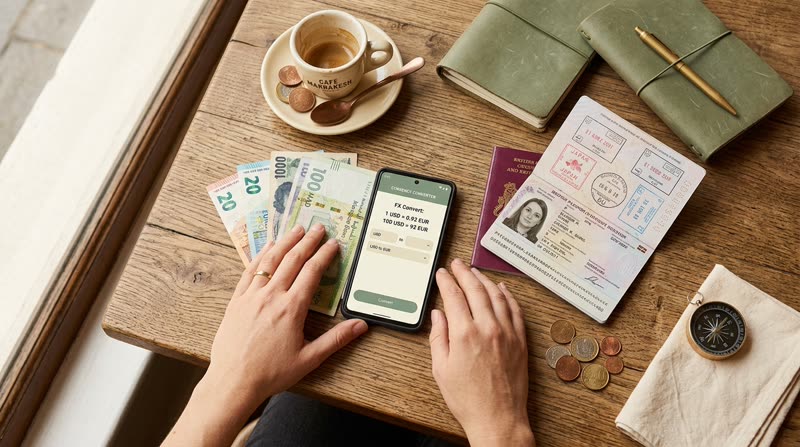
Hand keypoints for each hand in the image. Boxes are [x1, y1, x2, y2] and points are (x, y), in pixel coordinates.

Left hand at [164, 224, 368, 446]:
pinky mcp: (236, 301)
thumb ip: (336, 339)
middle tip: (318, 227)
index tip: (333, 243)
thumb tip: (361, 325)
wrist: (233, 381)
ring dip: (285, 242)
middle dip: (308, 241)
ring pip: (270, 260)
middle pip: (292, 260)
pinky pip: (250, 271)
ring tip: (296, 229)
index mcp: (291, 308)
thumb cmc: (271, 373)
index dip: (324, 255)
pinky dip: (260, 256)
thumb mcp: (309, 359)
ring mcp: (251, 296)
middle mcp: (271, 296)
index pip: (312, 272)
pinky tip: (267, 248)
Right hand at [430, 259, 533, 446]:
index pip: (454, 296)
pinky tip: (502, 289)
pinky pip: (515, 310)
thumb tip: (438, 315)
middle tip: (458, 264)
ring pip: (496, 296)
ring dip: (485, 280)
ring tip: (476, 272)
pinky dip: (508, 296)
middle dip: (464, 273)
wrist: (497, 418)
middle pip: (475, 289)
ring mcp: (507, 333)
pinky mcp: (520, 341)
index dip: (446, 281)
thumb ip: (438, 337)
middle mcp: (487, 328)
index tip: (442, 274)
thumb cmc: (468, 399)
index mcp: (464, 334)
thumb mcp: (441, 369)